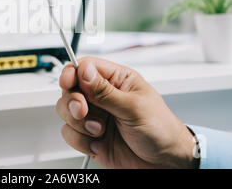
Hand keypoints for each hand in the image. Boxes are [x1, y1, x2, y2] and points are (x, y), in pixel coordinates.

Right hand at [56, 57, 196, 168]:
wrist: (165, 162)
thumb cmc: (161, 130)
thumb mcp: (135, 108)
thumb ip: (106, 91)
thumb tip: (85, 71)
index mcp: (116, 80)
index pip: (85, 67)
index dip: (72, 73)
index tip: (68, 83)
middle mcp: (102, 96)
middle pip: (70, 89)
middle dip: (73, 102)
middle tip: (84, 111)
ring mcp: (94, 116)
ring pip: (66, 112)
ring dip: (79, 124)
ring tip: (100, 130)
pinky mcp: (89, 136)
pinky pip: (69, 134)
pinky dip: (81, 141)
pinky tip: (98, 142)